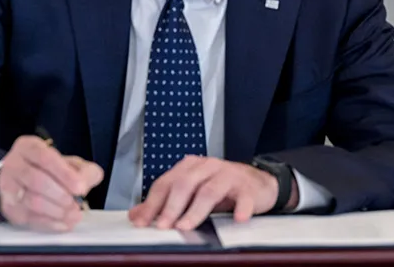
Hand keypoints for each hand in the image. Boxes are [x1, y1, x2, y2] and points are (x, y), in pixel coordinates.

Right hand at [0, 136, 103, 231]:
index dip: (64, 174)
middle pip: (37, 180)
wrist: (21, 183)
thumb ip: (83, 170)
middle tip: (76, 204)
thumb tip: (86, 183)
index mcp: (29, 147)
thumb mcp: (68, 163)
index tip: (81, 188)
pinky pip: (30, 219)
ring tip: (73, 214)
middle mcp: (14, 164)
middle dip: (61, 195)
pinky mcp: (9, 208)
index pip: (45, 158)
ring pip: (32, 201)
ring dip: (57, 211)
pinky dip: (51, 223)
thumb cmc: (47, 171)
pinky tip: (64, 223)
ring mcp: (7, 187)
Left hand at [128, 155, 297, 230]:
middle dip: (171, 207)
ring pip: (209, 191)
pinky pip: (244, 197)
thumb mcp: (191, 192)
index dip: (153, 203)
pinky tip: (237, 218)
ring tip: (186, 225)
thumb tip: (136, 214)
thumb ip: (164, 202)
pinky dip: (240, 208)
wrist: (257, 183)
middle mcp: (207, 167)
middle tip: (163, 226)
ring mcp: (228, 175)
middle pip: (185, 185)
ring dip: (196, 210)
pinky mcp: (248, 188)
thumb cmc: (221, 188)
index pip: (166, 183)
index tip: (142, 221)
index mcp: (190, 167)